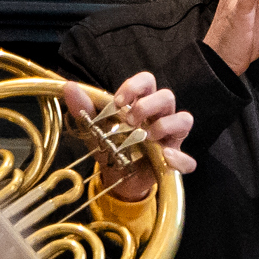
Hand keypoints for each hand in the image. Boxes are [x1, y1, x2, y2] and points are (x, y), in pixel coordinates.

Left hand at [65, 72, 193, 202]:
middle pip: (167, 96)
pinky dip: (180, 159)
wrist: (116, 176)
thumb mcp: (93, 128)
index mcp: (141, 103)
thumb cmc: (111, 145)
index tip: (119, 101)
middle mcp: (160, 116)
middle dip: (148, 105)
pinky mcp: (175, 159)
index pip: (148, 81)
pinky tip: (165, 158)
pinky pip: (188, 159)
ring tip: (146, 137)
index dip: (136, 86)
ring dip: (165, 125)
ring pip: (184, 119)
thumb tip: (69, 87)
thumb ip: (83, 108)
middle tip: (130, 120)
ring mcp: (170, 137)